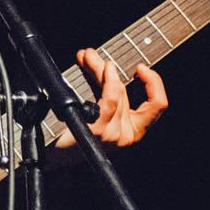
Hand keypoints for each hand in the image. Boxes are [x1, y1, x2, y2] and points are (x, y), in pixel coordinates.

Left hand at [52, 48, 167, 148]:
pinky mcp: (100, 132)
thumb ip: (101, 86)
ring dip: (100, 69)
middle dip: (108, 68)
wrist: (52, 155)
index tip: (140, 68)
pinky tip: (104, 70)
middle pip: (125, 92)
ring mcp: (115, 136)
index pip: (157, 105)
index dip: (154, 83)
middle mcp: (127, 136)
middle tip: (91, 54)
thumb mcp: (95, 106)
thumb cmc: (71, 133)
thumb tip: (95, 58)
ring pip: (117, 93)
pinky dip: (108, 81)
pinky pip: (110, 101)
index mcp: (133, 131)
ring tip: (87, 57)